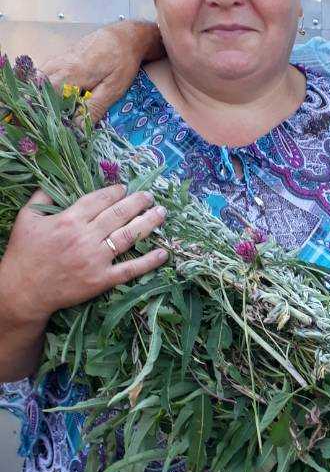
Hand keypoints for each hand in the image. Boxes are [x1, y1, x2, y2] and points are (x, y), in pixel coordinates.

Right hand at [0, 185, 168, 323]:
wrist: (23, 291)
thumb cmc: (24, 254)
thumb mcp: (26, 219)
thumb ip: (41, 198)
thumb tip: (51, 181)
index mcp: (69, 219)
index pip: (99, 199)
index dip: (115, 192)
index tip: (125, 188)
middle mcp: (85, 237)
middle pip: (119, 214)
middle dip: (138, 202)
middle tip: (150, 196)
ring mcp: (95, 259)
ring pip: (129, 236)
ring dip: (149, 222)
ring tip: (162, 213)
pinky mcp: (101, 279)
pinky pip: (130, 269)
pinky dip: (148, 261)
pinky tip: (163, 253)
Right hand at [41, 20, 162, 121]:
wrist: (124, 37)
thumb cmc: (122, 62)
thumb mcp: (113, 89)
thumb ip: (94, 108)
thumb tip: (77, 129)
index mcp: (70, 73)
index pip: (47, 97)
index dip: (49, 114)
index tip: (57, 127)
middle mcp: (58, 64)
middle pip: (38, 89)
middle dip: (44, 106)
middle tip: (56, 122)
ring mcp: (56, 59)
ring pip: (39, 81)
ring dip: (45, 96)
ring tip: (58, 111)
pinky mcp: (59, 58)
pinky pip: (45, 74)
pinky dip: (47, 87)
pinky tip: (59, 98)